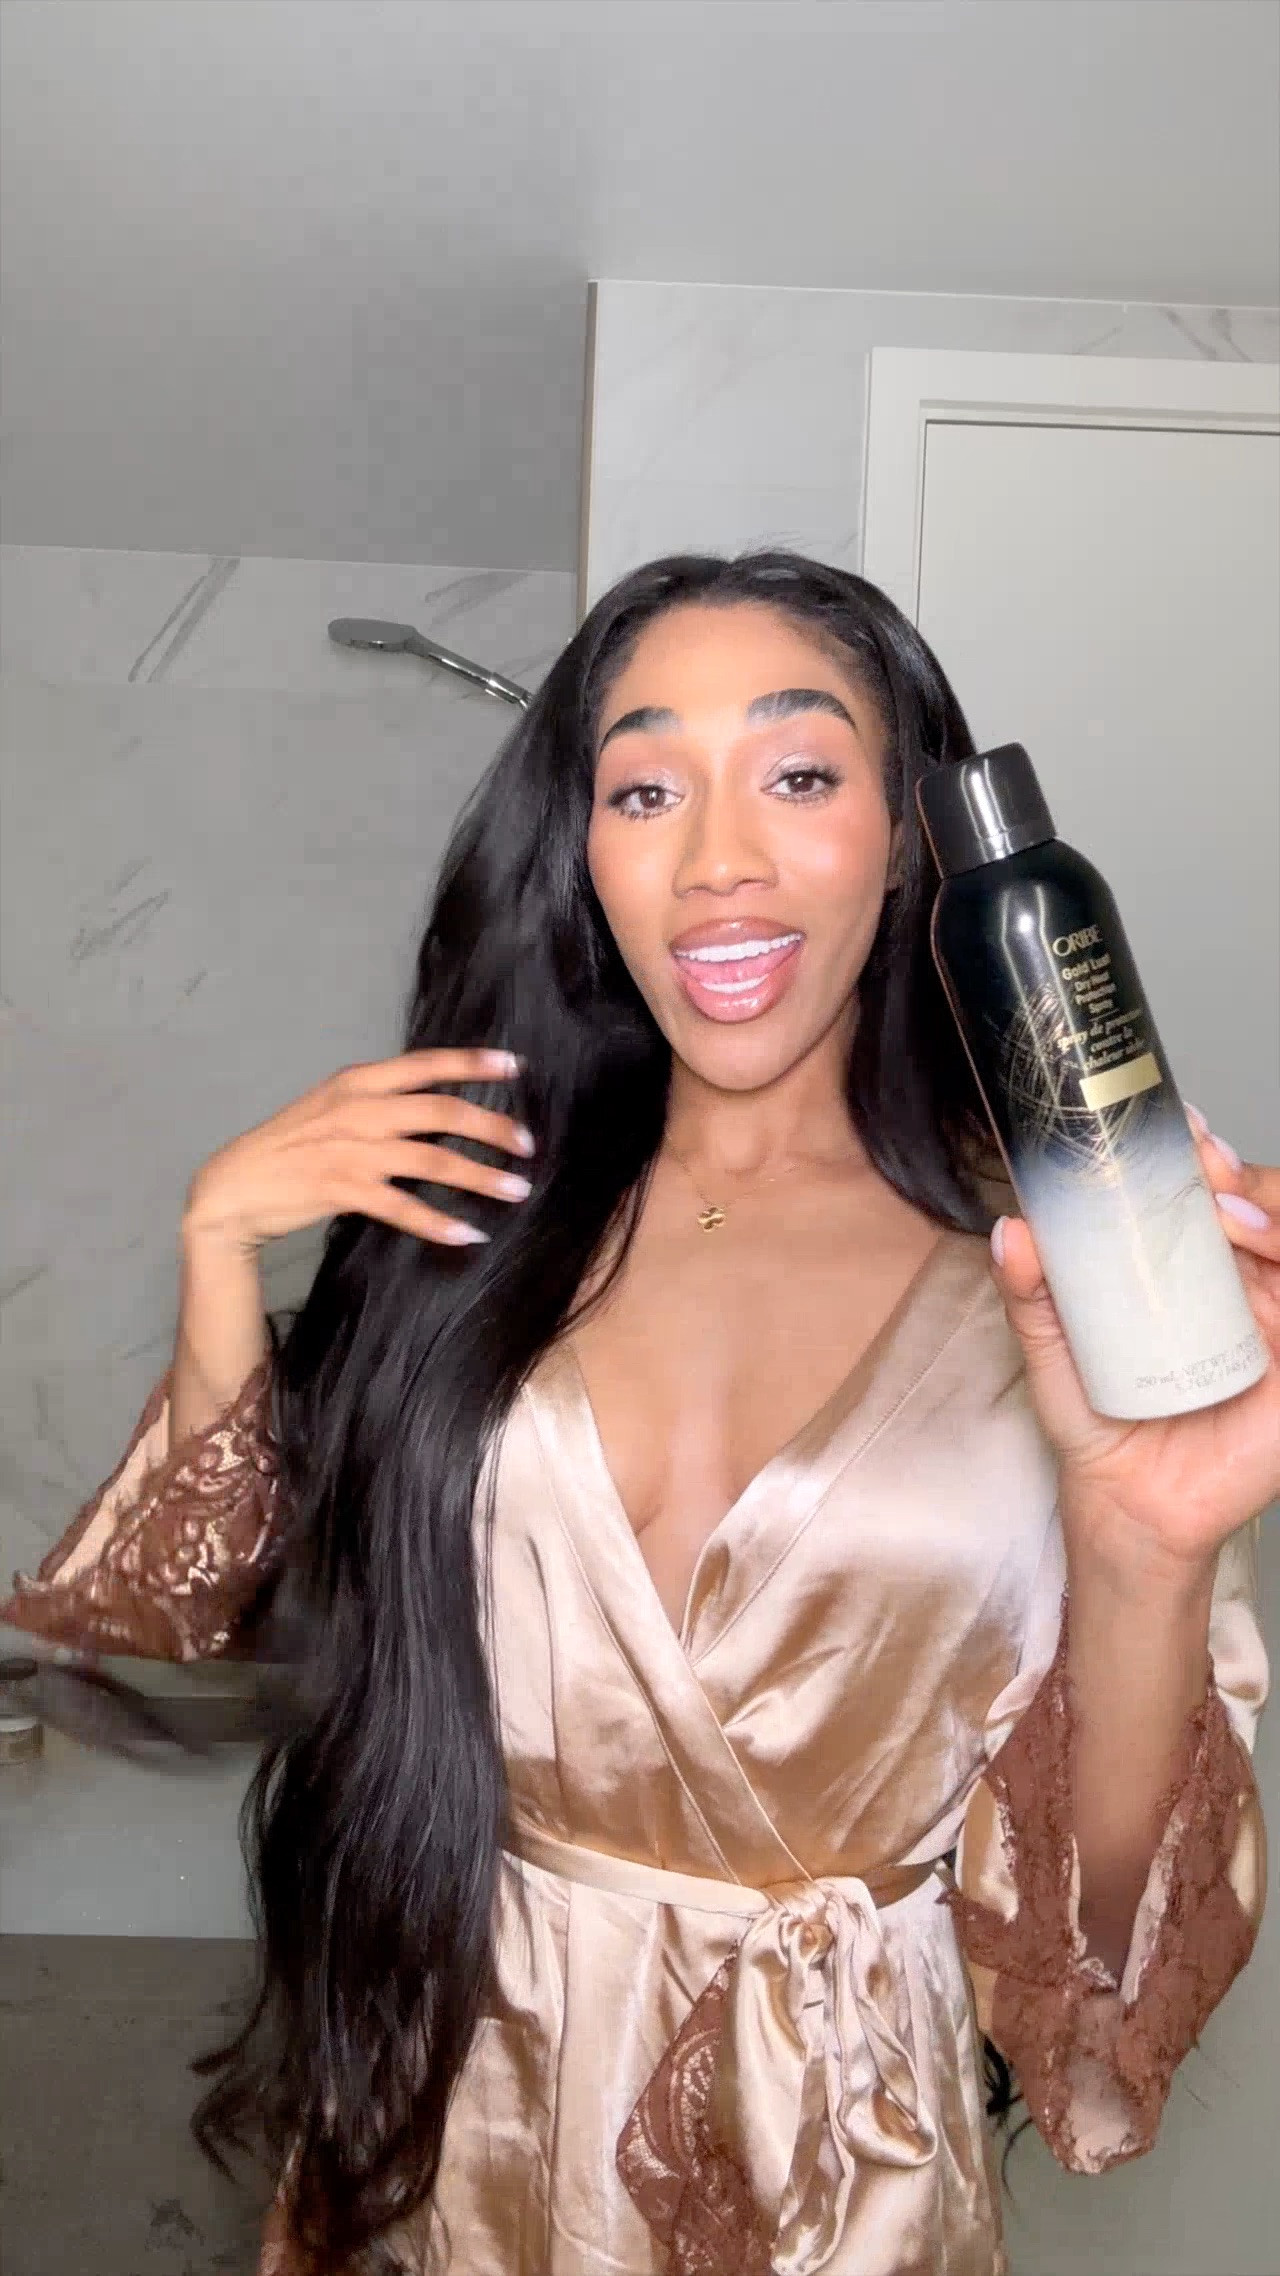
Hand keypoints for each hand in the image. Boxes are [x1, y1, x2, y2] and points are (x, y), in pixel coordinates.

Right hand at [182, 1048, 534, 1253]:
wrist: (233, 1187)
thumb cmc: (288, 1147)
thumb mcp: (331, 1107)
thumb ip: (377, 1102)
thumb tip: (435, 1108)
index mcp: (356, 1081)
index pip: (425, 1065)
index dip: (472, 1063)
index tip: (515, 1065)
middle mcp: (358, 1109)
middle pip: (442, 1112)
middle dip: (493, 1128)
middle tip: (529, 1146)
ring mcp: (351, 1150)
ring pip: (432, 1159)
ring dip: (480, 1177)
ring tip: (516, 1191)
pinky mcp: (342, 1190)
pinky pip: (403, 1207)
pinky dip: (439, 1223)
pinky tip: (468, 1234)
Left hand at [990, 1111, 1278, 1579]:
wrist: (1128, 1506)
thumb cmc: (1098, 1422)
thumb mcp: (1052, 1348)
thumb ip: (1031, 1292)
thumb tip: (1010, 1230)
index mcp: (1186, 1269)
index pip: (1208, 1194)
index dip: (1202, 1156)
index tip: (1181, 1130)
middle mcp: (1237, 1285)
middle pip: (1259, 1206)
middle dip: (1240, 1175)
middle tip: (1205, 1169)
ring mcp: (1273, 1322)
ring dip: (1270, 1212)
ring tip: (1230, 1215)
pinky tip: (1265, 1260)